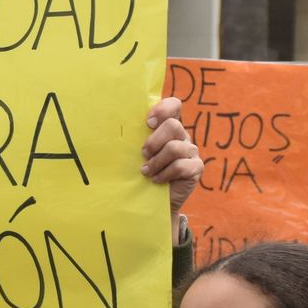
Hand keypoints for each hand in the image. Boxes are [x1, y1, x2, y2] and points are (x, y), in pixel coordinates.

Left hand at [140, 97, 201, 244]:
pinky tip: (157, 180)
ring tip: (146, 172)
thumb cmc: (138, 173)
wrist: (150, 201)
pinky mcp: (195, 168)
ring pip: (175, 147)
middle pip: (173, 126)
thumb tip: (112, 127)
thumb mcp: (134, 153)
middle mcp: (181, 136)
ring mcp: (190, 151)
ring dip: (156, 161)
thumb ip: (133, 139)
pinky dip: (165, 174)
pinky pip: (181, 166)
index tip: (148, 123)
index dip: (162, 110)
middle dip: (154, 141)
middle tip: (143, 154)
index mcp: (167, 127)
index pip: (173, 105)